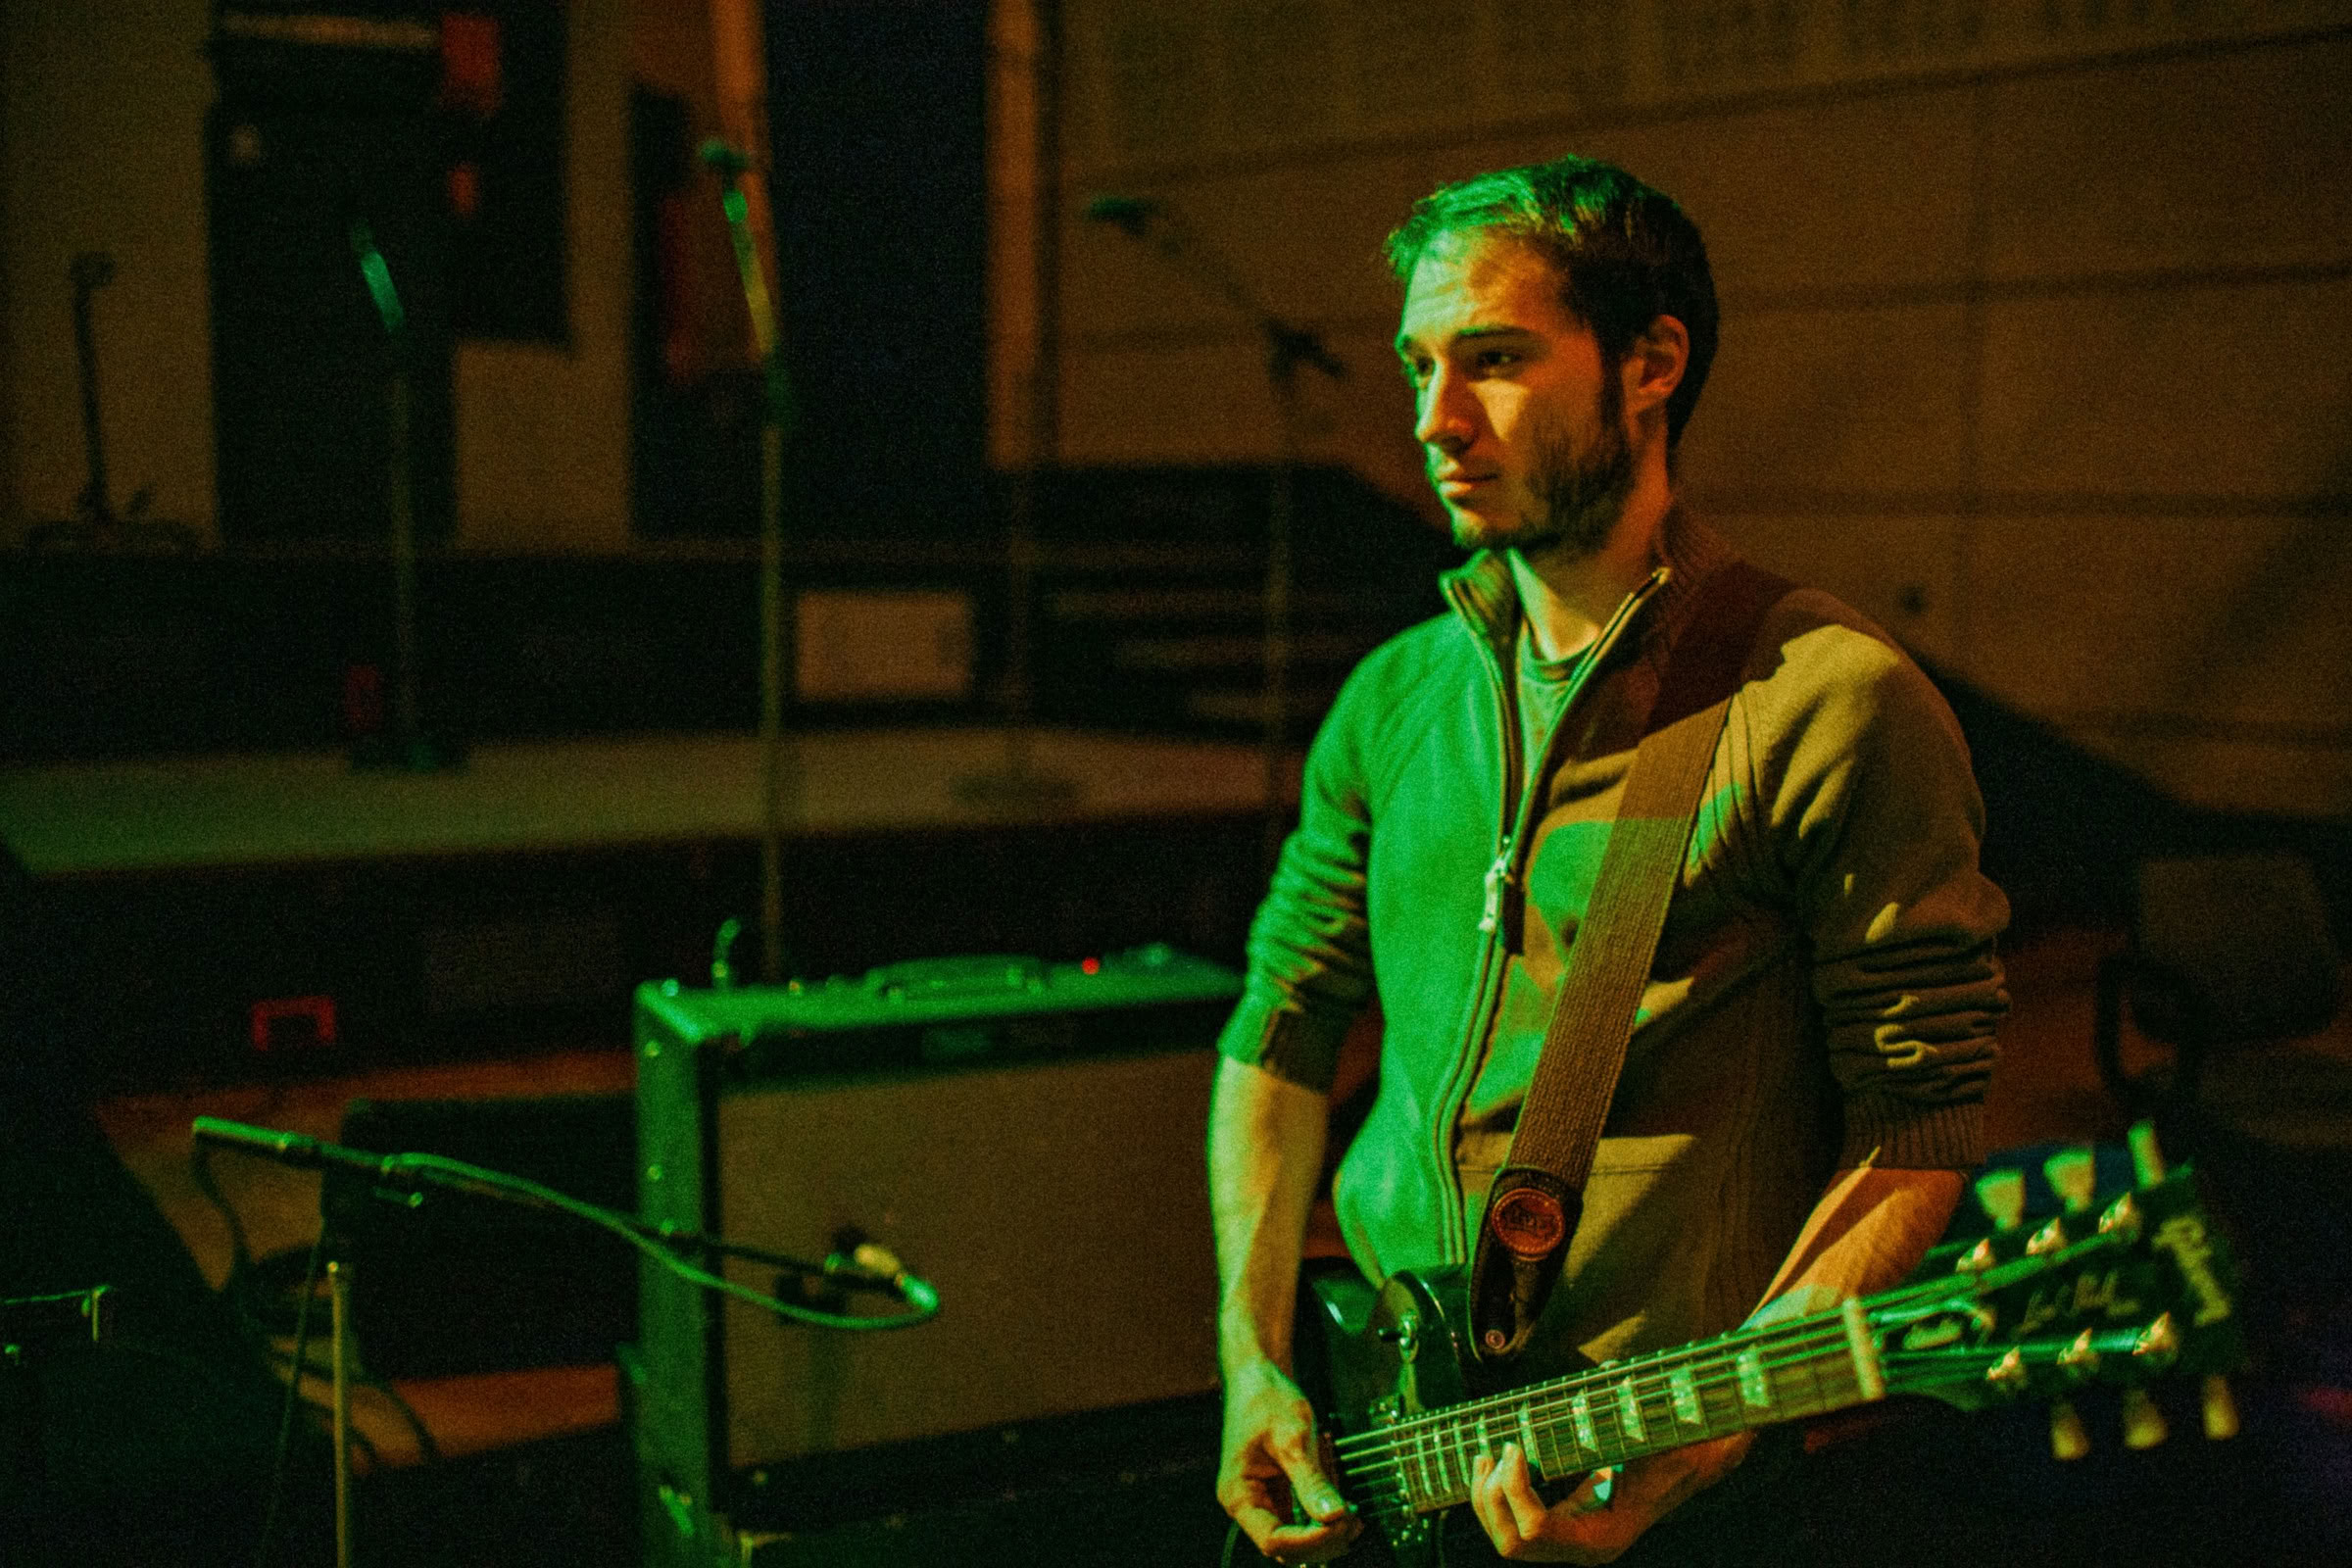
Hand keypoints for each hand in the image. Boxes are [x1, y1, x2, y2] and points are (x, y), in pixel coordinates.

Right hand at [1217, 1359, 1360, 1563]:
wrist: (1258, 1376)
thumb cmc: (1265, 1399)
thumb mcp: (1293, 1438)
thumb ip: (1312, 1480)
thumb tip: (1334, 1516)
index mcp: (1239, 1493)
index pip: (1273, 1539)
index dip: (1310, 1541)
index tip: (1340, 1525)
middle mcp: (1246, 1503)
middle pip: (1284, 1546)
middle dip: (1320, 1542)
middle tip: (1353, 1522)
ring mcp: (1260, 1500)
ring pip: (1293, 1539)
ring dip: (1323, 1536)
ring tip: (1353, 1518)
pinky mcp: (1275, 1493)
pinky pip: (1298, 1520)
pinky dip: (1321, 1522)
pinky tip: (1343, 1512)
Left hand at [1467, 1433, 1750, 1561]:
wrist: (1695, 1464)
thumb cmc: (1675, 1446)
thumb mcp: (1654, 1433)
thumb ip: (1635, 1415)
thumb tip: (1611, 1377)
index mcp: (1604, 1534)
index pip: (1536, 1529)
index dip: (1514, 1488)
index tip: (1516, 1444)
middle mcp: (1585, 1548)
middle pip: (1512, 1544)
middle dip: (1494, 1495)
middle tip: (1498, 1449)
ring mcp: (1571, 1542)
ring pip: (1507, 1540)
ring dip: (1486, 1498)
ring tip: (1485, 1454)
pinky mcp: (1563, 1526)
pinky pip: (1515, 1526)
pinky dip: (1496, 1498)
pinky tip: (1493, 1462)